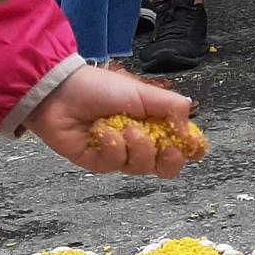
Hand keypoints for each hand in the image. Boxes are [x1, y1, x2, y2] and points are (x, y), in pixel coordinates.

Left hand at [25, 65, 198, 177]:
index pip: (183, 145)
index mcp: (156, 123)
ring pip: (142, 166)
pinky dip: (111, 146)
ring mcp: (120, 154)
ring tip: (124, 127)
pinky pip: (114, 163)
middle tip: (166, 147)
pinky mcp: (98, 162)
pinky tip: (102, 131)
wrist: (61, 92)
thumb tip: (190, 131)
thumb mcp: (145, 92)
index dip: (191, 149)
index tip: (193, 143)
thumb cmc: (103, 88)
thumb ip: (173, 108)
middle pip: (166, 166)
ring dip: (137, 146)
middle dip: (170, 159)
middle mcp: (141, 142)